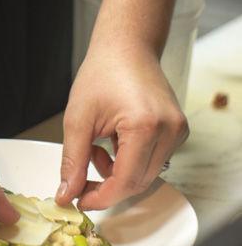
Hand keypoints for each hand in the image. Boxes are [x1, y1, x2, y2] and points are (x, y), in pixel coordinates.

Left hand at [57, 43, 188, 210]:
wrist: (126, 46)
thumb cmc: (102, 72)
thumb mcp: (78, 117)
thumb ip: (73, 160)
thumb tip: (66, 194)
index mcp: (145, 125)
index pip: (126, 181)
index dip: (101, 196)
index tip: (80, 198)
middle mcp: (168, 130)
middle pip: (138, 181)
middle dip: (108, 183)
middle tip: (83, 171)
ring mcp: (177, 130)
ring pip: (146, 174)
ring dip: (119, 170)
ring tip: (99, 145)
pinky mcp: (178, 129)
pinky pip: (154, 160)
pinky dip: (132, 159)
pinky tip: (115, 139)